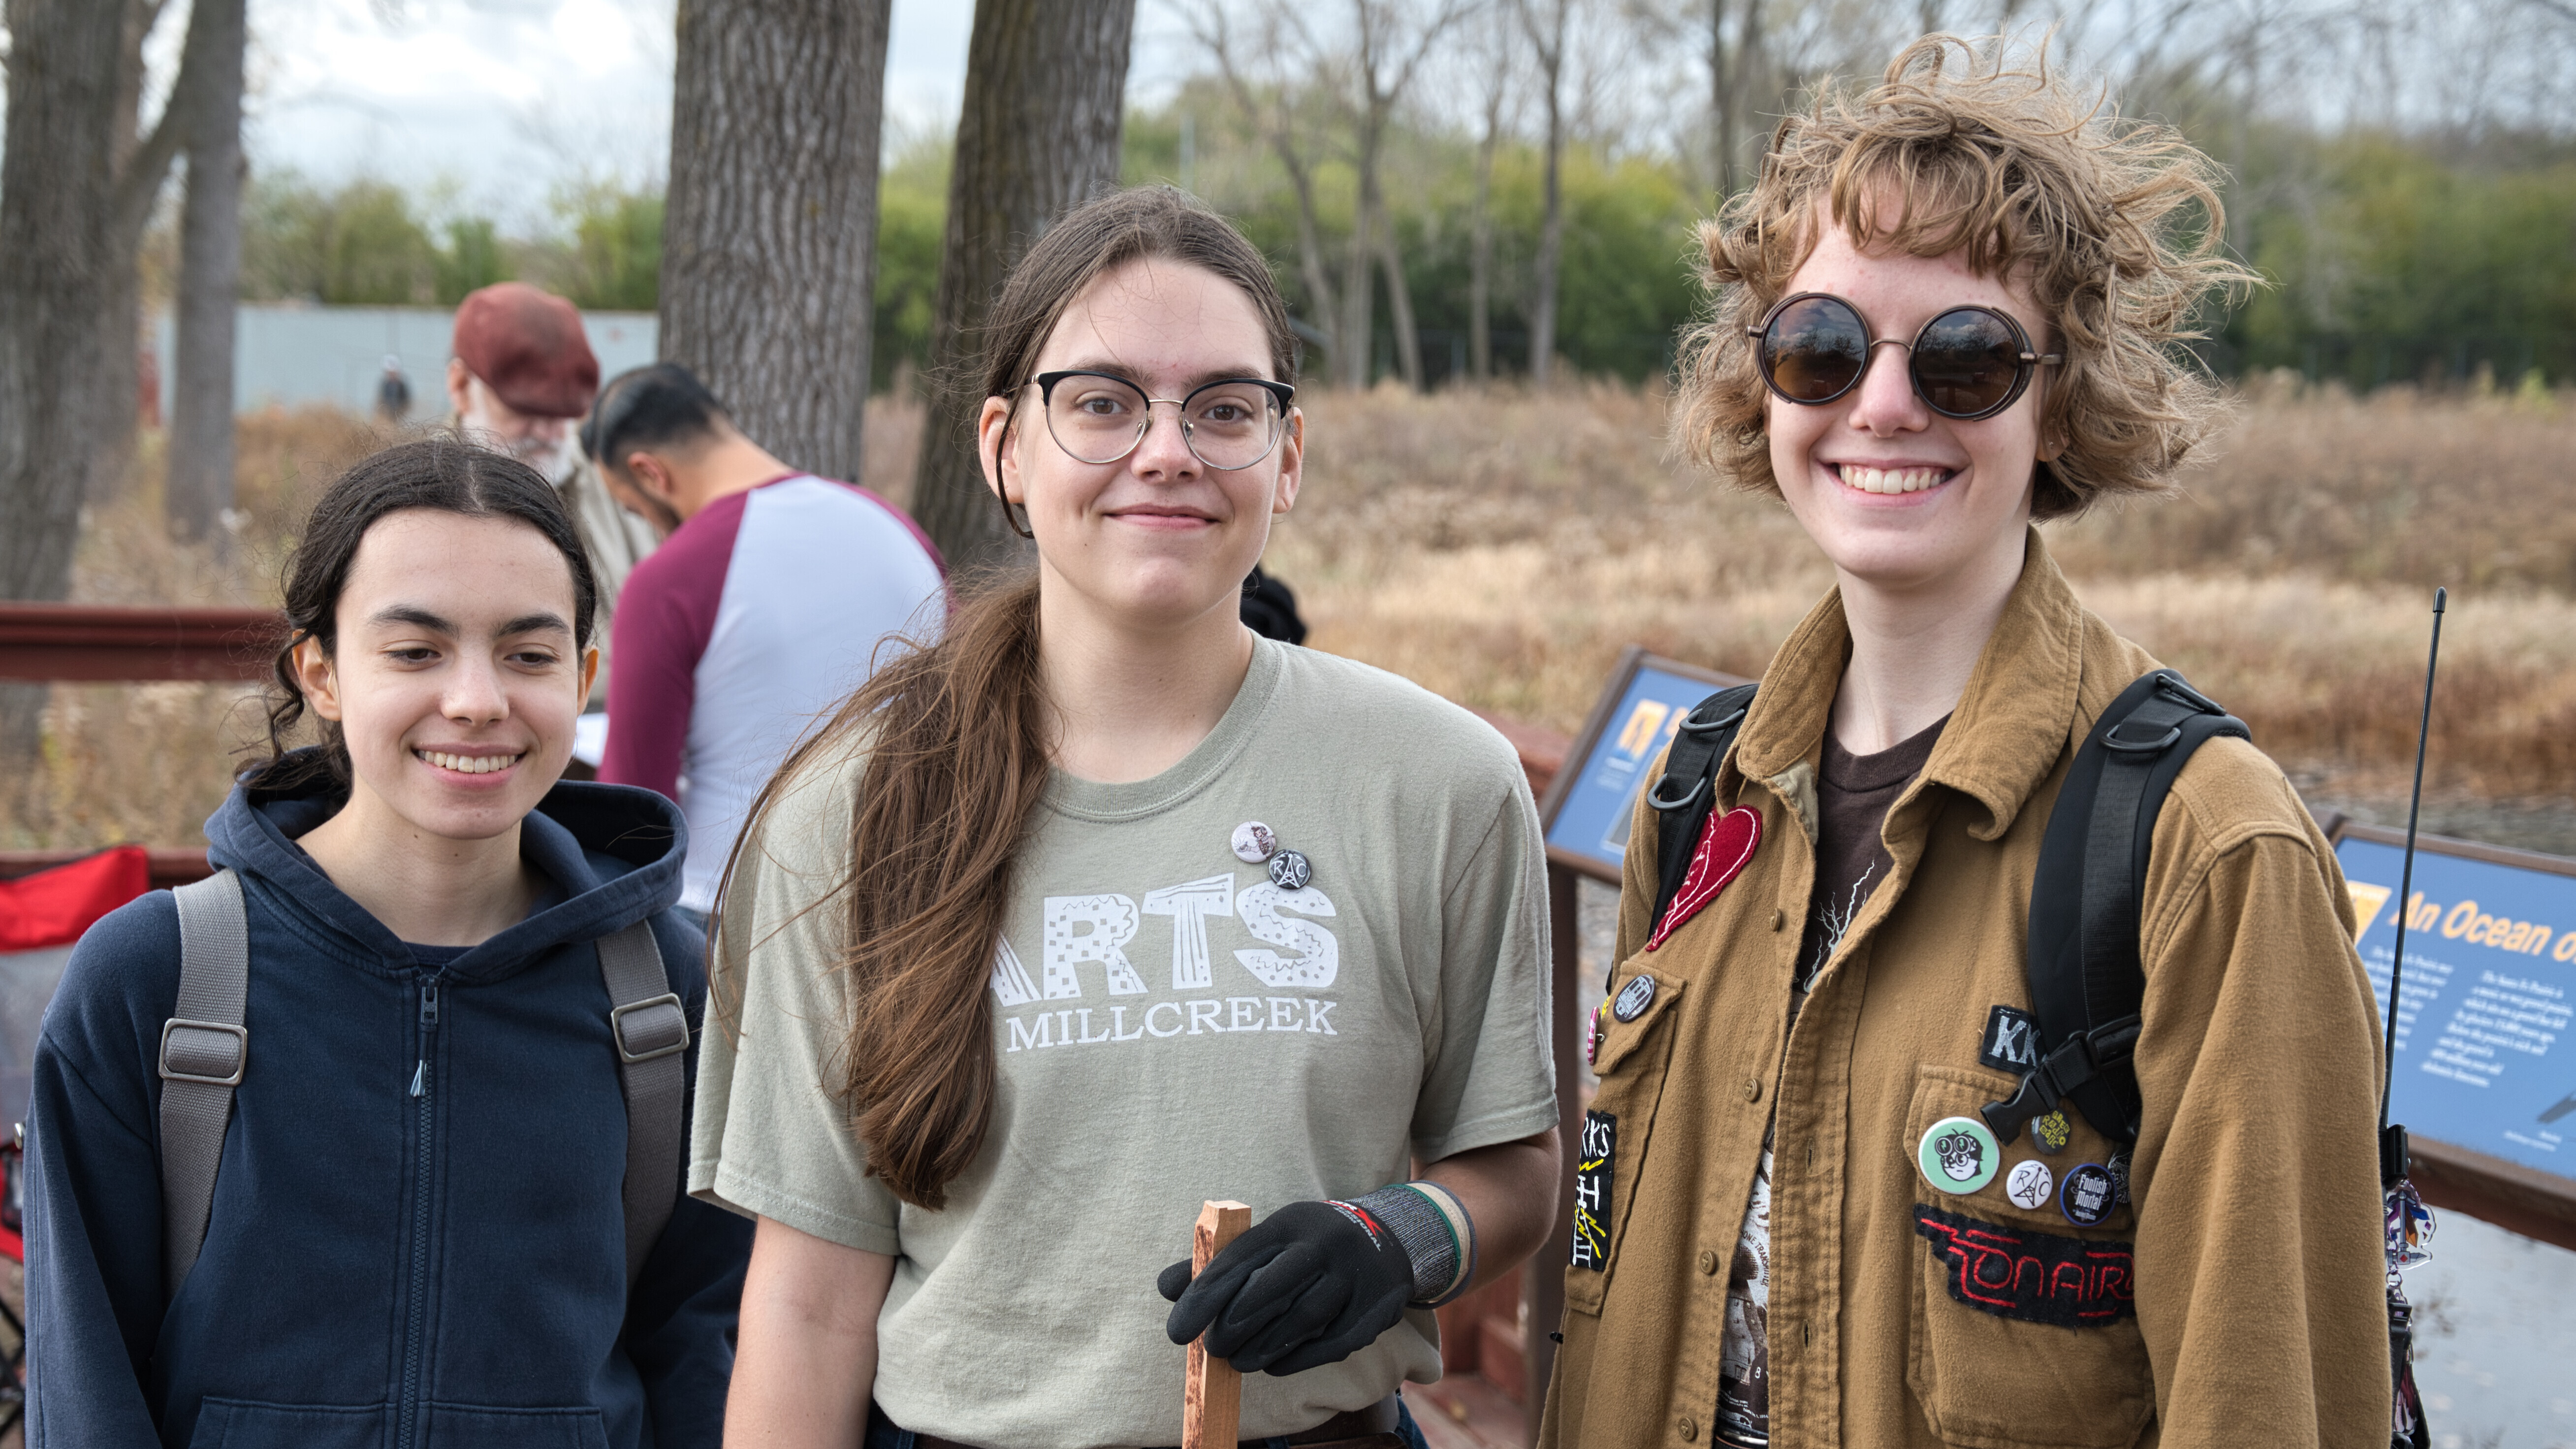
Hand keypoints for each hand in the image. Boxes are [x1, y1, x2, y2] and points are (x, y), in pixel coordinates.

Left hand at [1158, 1200, 1416, 1375]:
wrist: (1387, 1239)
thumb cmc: (1307, 1246)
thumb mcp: (1268, 1242)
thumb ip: (1217, 1264)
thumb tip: (1166, 1289)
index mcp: (1291, 1222)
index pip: (1240, 1257)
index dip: (1204, 1295)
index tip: (1177, 1330)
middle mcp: (1325, 1244)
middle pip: (1273, 1287)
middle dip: (1234, 1323)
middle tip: (1211, 1348)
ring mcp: (1355, 1276)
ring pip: (1304, 1317)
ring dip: (1263, 1346)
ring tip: (1237, 1361)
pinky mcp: (1374, 1309)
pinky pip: (1332, 1342)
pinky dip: (1297, 1358)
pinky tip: (1272, 1364)